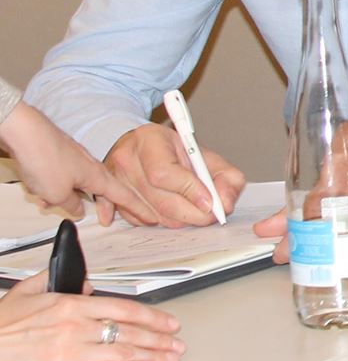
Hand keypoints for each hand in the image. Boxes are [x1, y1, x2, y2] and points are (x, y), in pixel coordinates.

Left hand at [0, 101, 159, 226]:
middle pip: (102, 191)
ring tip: (51, 203)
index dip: (138, 208)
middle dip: (104, 206)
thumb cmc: (45, 158)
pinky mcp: (57, 155)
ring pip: (78, 185)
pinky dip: (55, 187)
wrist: (24, 132)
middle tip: (108, 219)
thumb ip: (71, 205)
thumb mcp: (58, 194)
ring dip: (70, 197)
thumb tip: (77, 210)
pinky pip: (62, 177)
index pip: (124, 196)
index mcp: (98, 176)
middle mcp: (90, 166)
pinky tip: (40, 190)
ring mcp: (74, 159)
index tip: (151, 216)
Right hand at [0, 271, 185, 360]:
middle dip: (159, 338)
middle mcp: (76, 327)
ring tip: (169, 358)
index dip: (152, 316)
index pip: (123, 308)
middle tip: (176, 343)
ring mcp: (71, 352)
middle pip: (129, 332)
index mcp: (70, 304)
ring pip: (122, 352)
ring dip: (152, 356)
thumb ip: (56, 280)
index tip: (169, 322)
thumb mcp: (26, 292)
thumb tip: (82, 281)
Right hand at [102, 122, 245, 227]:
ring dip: (177, 219)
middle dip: (192, 214)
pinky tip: (166, 209)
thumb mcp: (205, 155)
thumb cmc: (173, 151)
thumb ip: (226, 177)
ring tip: (188, 206)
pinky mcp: (108, 198)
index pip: (165, 173)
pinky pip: (138, 221)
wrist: (141, 146)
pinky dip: (157, 221)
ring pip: (152, 216)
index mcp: (150, 140)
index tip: (211, 203)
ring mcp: (114, 181)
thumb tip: (226, 203)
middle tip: (210, 215)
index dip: (191, 191)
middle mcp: (126, 159)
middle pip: (160, 200)